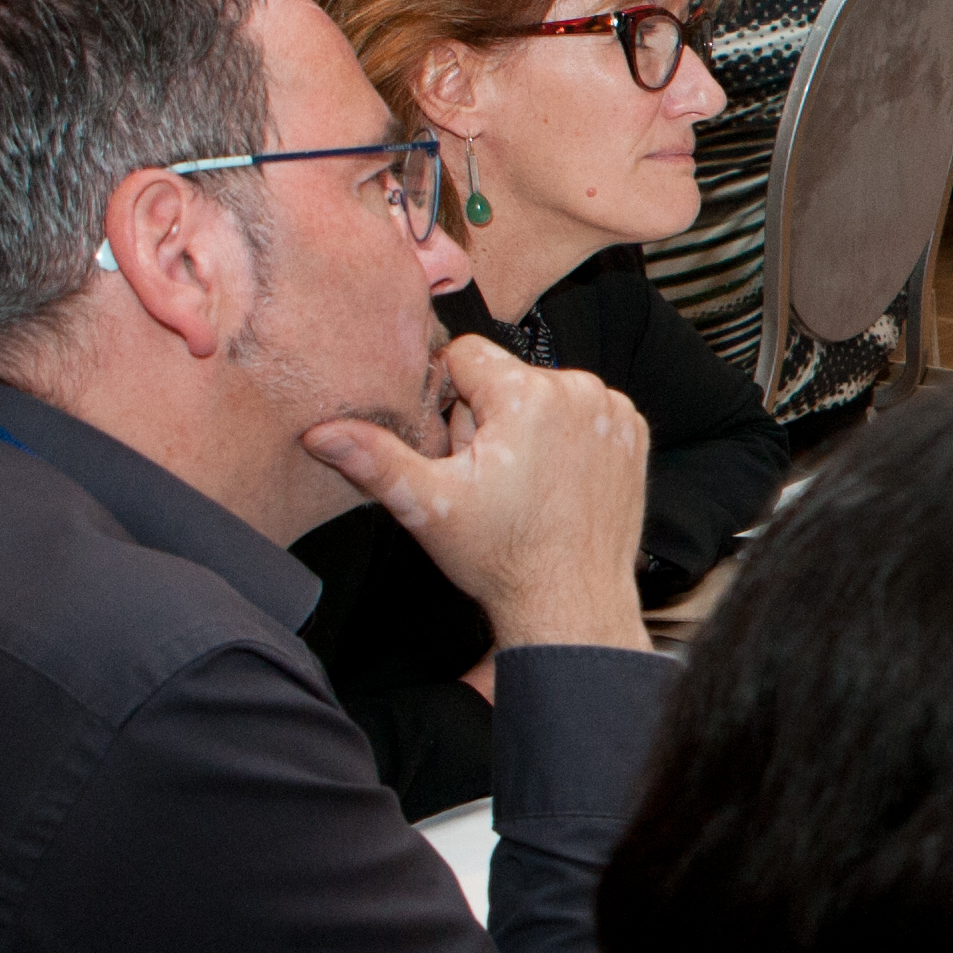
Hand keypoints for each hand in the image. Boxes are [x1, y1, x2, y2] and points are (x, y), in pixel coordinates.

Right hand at [311, 334, 648, 652]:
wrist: (571, 598)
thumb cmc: (504, 557)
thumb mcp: (427, 505)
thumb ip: (373, 458)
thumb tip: (321, 433)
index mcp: (526, 395)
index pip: (464, 354)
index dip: (447, 398)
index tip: (456, 447)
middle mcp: (577, 390)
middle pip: (503, 377)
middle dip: (486, 417)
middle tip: (489, 475)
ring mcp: (610, 410)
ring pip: (541, 393)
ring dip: (526, 426)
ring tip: (522, 483)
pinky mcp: (631, 432)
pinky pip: (580, 412)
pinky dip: (565, 437)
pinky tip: (554, 481)